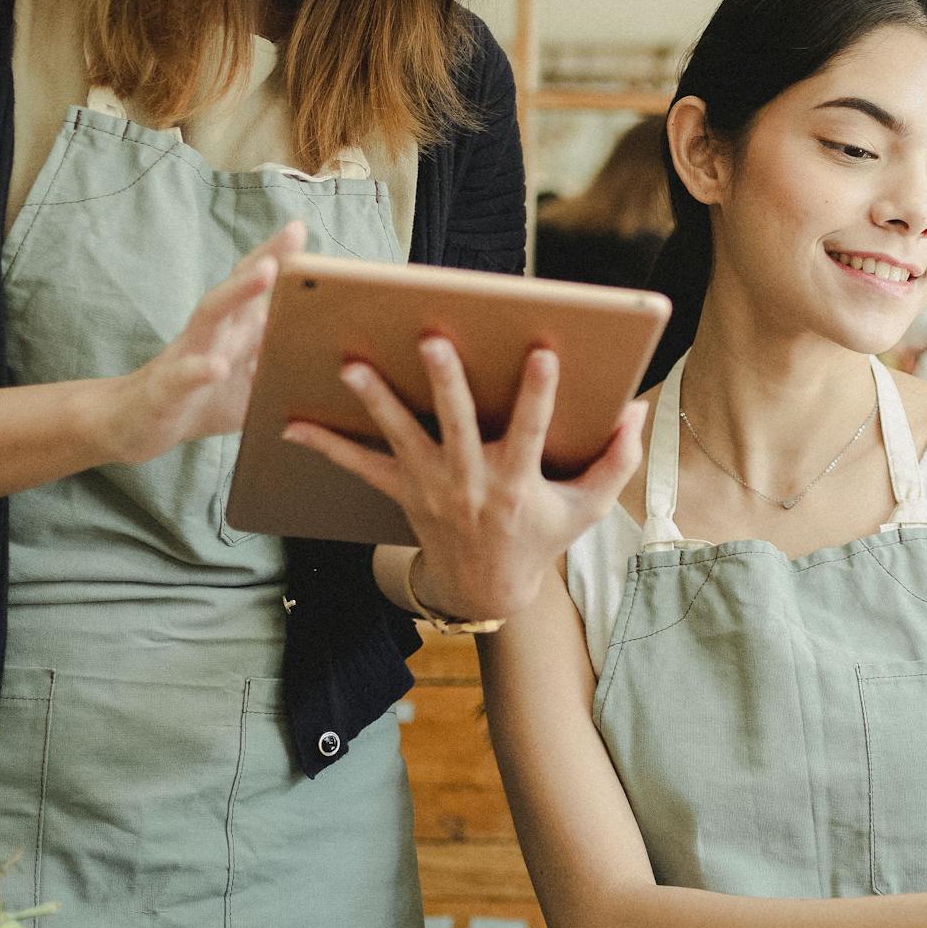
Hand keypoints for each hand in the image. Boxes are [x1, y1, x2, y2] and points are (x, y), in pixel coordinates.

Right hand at [94, 222, 305, 465]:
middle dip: (265, 258)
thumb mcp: (251, 382)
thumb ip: (283, 363)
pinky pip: (182, 376)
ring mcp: (185, 356)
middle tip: (294, 235)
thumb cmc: (203, 399)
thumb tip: (331, 357)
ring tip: (265, 272)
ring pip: (209, 316)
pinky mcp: (166, 390)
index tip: (301, 229)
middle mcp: (210, 333)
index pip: (255, 286)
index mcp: (233, 329)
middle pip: (237, 286)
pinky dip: (199, 370)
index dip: (278, 257)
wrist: (138, 426)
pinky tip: (218, 367)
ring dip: (238, 292)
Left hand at [285, 335, 646, 618]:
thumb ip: (616, 461)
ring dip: (376, 401)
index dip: (538, 394)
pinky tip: (290, 424)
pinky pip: (358, 467)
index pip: (530, 431)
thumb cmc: (540, 535)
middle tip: (432, 340)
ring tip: (353, 366)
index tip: (542, 353)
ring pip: (399, 438)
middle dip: (444, 382)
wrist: (486, 587)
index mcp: (516, 483)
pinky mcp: (402, 492)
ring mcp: (430, 487)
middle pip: (454, 425)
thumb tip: (636, 410)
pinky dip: (325, 446)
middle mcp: (469, 482)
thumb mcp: (588, 509)